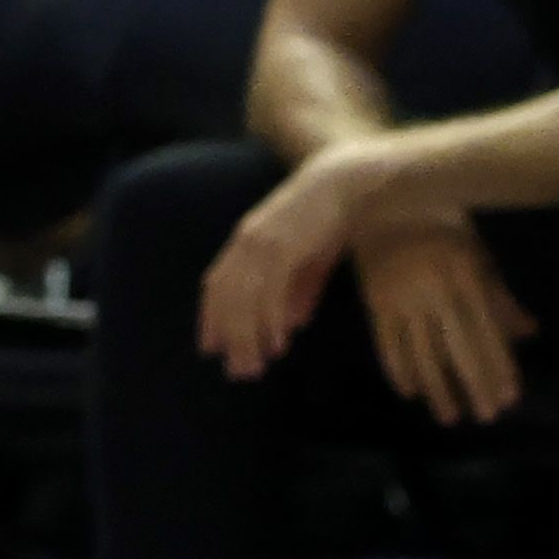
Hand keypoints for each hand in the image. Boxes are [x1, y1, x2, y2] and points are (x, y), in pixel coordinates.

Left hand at [200, 143, 383, 376]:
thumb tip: (292, 325)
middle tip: (237, 372)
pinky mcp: (283, 246)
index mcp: (246, 241)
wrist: (348, 186)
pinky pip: (269, 291)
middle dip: (229, 337)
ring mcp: (262, 243)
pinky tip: (278, 344)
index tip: (210, 348)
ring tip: (255, 368)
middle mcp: (246, 242)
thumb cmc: (329, 221)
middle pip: (226, 298)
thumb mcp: (309, 261)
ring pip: (243, 299)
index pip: (216, 284)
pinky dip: (269, 321)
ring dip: (246, 338)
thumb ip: (298, 291)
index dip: (211, 317)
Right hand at [350, 220, 537, 424]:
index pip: (486, 330)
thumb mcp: (476, 254)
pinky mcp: (374, 301)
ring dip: (437, 389)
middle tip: (486, 417)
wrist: (382, 198)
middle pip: (457, 347)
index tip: (509, 398)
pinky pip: (387, 344)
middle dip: (474, 384)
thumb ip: (500, 296)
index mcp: (465, 273)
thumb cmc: (441, 224)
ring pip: (422, 352)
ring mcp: (402, 296)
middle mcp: (434, 287)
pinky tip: (411, 392)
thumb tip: (530, 332)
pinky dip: (399, 370)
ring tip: (450, 417)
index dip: (499, 366)